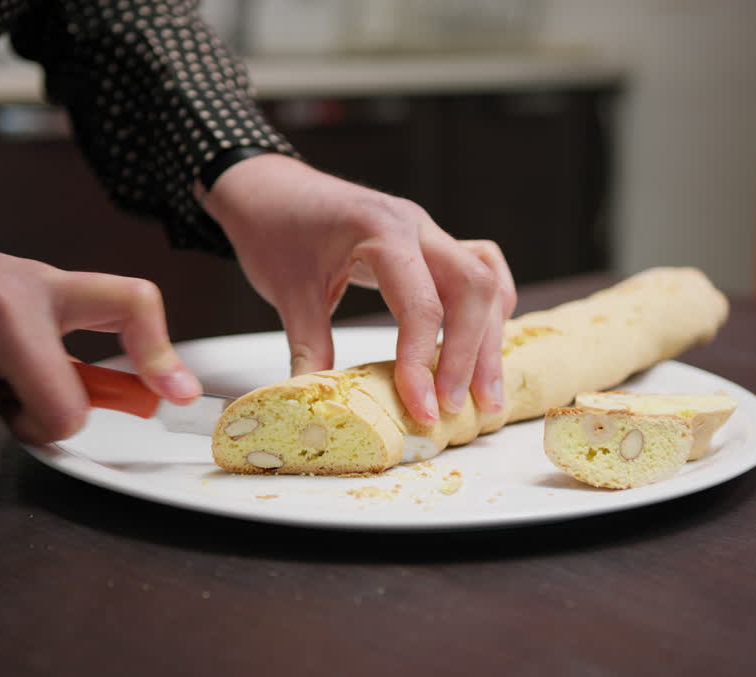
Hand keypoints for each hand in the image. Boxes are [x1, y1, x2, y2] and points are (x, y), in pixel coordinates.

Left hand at [200, 154, 516, 424]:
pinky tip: (484, 346)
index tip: (423, 410)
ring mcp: (428, 232)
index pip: (421, 305)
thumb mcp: (286, 292)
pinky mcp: (430, 242)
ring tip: (486, 396)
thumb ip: (309, 348)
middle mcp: (415, 226)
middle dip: (471, 355)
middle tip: (459, 409)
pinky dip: (488, 309)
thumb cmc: (274, 228)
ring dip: (488, 340)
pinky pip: (480, 269)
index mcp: (380, 232)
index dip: (423, 364)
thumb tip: (321, 404)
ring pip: (485, 281)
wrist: (267, 187)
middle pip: (472, 289)